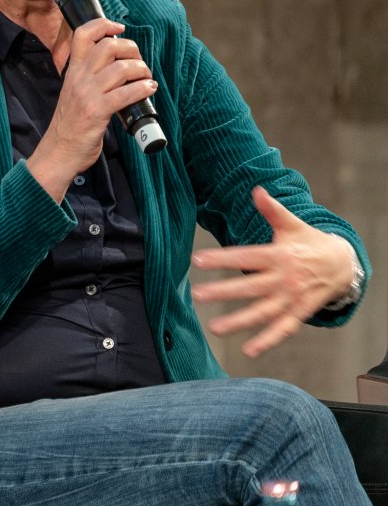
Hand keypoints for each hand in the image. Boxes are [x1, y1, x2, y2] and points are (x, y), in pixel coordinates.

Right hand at [28, 18, 157, 200]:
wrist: (59, 150)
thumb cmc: (71, 124)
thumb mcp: (74, 92)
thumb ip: (89, 76)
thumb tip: (118, 63)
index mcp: (72, 70)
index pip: (83, 34)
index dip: (103, 24)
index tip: (119, 28)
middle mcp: (78, 78)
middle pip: (109, 47)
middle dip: (132, 50)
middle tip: (139, 63)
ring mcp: (87, 94)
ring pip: (122, 68)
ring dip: (142, 71)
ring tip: (147, 79)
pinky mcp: (97, 111)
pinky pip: (127, 93)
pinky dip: (143, 89)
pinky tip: (149, 90)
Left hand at [191, 186, 356, 356]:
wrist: (343, 264)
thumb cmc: (309, 242)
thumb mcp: (292, 224)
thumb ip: (272, 210)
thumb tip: (257, 190)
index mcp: (279, 255)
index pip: (246, 257)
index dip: (222, 258)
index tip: (198, 259)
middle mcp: (285, 278)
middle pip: (251, 287)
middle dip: (224, 292)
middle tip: (197, 295)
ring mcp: (293, 298)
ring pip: (264, 312)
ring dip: (240, 322)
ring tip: (215, 328)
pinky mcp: (300, 312)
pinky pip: (284, 329)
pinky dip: (268, 340)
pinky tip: (249, 350)